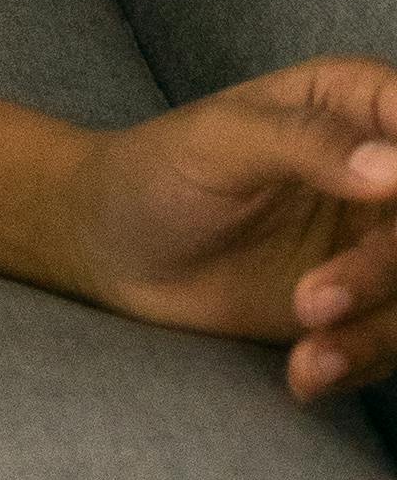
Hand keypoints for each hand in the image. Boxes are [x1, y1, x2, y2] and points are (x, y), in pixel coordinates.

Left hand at [64, 61, 396, 398]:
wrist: (110, 250)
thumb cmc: (157, 170)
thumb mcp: (221, 141)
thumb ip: (308, 142)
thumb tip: (392, 169)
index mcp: (357, 104)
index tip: (385, 205)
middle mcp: (383, 173)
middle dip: (382, 270)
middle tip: (312, 301)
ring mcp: (373, 241)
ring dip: (374, 331)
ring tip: (308, 359)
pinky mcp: (359, 303)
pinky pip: (389, 337)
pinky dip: (358, 360)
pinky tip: (305, 375)